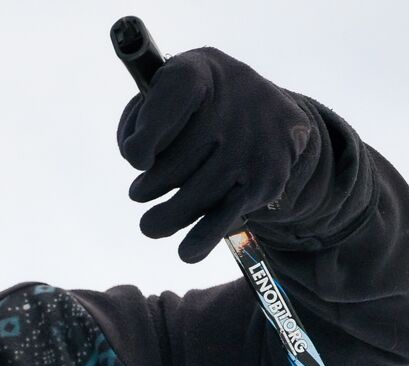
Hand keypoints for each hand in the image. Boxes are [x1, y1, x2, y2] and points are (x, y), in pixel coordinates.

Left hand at [117, 47, 317, 262]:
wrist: (271, 113)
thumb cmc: (202, 99)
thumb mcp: (172, 84)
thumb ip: (147, 114)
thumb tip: (138, 158)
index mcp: (198, 72)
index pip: (169, 101)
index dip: (146, 134)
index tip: (137, 158)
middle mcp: (231, 105)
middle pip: (174, 164)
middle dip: (150, 186)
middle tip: (139, 193)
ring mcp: (250, 145)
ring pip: (195, 196)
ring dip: (166, 217)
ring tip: (150, 225)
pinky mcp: (265, 180)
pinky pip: (225, 215)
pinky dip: (202, 237)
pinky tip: (186, 252)